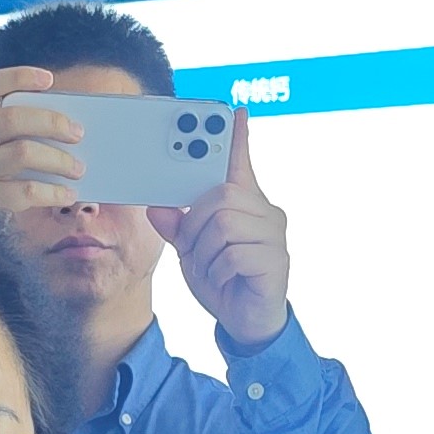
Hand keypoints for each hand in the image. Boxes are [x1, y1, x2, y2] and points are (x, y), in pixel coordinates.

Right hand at [0, 65, 84, 217]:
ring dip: (59, 159)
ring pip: (23, 152)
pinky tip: (68, 193)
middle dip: (51, 122)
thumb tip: (65, 126)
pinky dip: (54, 192)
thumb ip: (9, 131)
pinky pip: (27, 191)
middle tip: (78, 133)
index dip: (17, 77)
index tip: (49, 79)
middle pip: (11, 118)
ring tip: (78, 168)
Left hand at [152, 115, 290, 347]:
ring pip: (223, 223)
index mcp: (245, 205)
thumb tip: (157, 208)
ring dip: (204, 251)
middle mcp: (265, 213)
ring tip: (210, 268)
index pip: (242, 165)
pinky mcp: (275, 261)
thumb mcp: (190, 252)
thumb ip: (176, 228)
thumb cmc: (224, 280)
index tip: (236, 111)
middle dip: (195, 223)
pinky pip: (232, 254)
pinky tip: (224, 280)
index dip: (238, 138)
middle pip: (221, 196)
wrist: (247, 322)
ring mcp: (274, 236)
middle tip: (192, 247)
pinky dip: (217, 270)